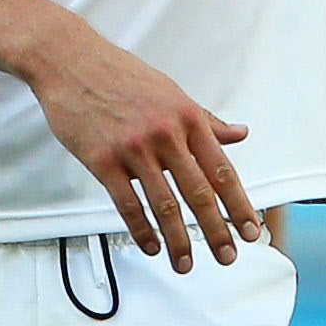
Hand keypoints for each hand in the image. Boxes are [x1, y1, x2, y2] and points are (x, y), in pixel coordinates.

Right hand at [17, 9, 261, 271]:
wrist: (73, 62)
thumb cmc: (124, 77)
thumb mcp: (172, 93)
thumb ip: (206, 120)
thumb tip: (239, 135)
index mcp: (188, 118)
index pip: (221, 170)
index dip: (239, 204)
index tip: (252, 230)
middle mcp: (166, 134)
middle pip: (198, 193)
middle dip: (216, 231)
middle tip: (228, 257)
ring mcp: (134, 149)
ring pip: (165, 204)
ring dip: (178, 240)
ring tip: (185, 264)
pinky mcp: (103, 160)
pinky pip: (128, 203)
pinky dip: (142, 230)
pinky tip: (151, 246)